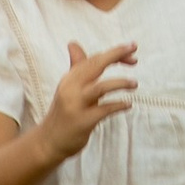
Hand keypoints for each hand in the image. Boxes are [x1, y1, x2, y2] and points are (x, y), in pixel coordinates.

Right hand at [46, 36, 137, 159]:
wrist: (49, 141)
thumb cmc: (64, 111)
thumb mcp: (69, 87)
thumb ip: (76, 67)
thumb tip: (73, 44)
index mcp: (70, 78)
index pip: (94, 59)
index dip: (114, 53)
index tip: (131, 51)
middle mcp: (71, 88)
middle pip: (95, 65)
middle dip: (116, 55)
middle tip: (134, 52)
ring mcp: (76, 105)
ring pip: (100, 87)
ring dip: (120, 83)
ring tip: (134, 84)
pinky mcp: (82, 122)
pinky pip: (104, 110)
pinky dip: (118, 105)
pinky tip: (128, 104)